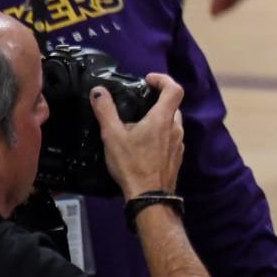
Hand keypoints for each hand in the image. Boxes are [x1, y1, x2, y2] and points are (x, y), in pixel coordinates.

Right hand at [93, 74, 184, 199]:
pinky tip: (143, 143)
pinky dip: (160, 134)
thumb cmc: (132, 164)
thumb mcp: (113, 135)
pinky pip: (171, 138)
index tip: (148, 80)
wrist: (149, 197)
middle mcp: (176, 129)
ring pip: (172, 123)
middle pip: (173, 106)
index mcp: (163, 119)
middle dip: (158, 100)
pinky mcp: (177, 157)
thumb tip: (98, 91)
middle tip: (140, 101)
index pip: (174, 89)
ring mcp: (179, 144)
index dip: (163, 79)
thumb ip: (105, 111)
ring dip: (159, 118)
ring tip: (137, 123)